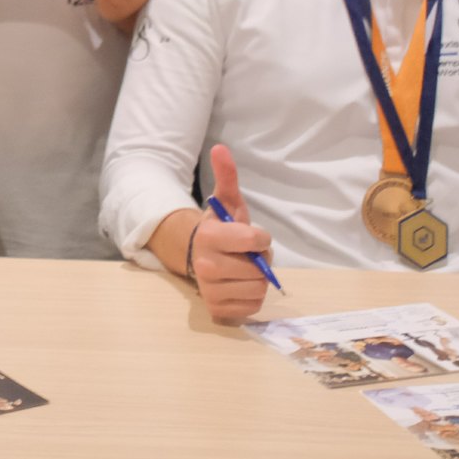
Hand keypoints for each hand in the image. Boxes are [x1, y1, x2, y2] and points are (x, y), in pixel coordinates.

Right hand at [191, 144, 275, 324]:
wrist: (198, 254)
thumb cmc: (219, 228)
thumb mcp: (225, 201)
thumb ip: (226, 176)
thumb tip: (221, 148)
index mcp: (210, 237)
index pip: (256, 240)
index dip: (261, 237)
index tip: (253, 235)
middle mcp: (206, 266)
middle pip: (258, 269)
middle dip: (259, 260)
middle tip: (247, 254)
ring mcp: (210, 290)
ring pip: (257, 288)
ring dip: (257, 279)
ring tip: (243, 268)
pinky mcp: (217, 310)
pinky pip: (252, 307)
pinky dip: (252, 297)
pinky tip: (240, 285)